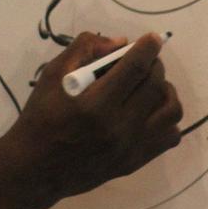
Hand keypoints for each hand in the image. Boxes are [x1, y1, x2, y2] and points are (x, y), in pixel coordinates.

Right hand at [0, 32, 182, 208]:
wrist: (36, 169)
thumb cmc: (41, 118)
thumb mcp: (52, 75)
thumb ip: (84, 50)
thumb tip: (120, 43)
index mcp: (94, 104)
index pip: (135, 68)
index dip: (148, 48)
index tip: (152, 39)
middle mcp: (118, 127)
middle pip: (155, 85)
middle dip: (154, 64)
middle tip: (145, 60)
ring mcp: (130, 147)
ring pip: (171, 110)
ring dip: (165, 90)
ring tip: (150, 85)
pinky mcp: (136, 161)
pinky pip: (171, 135)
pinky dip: (166, 118)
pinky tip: (149, 111)